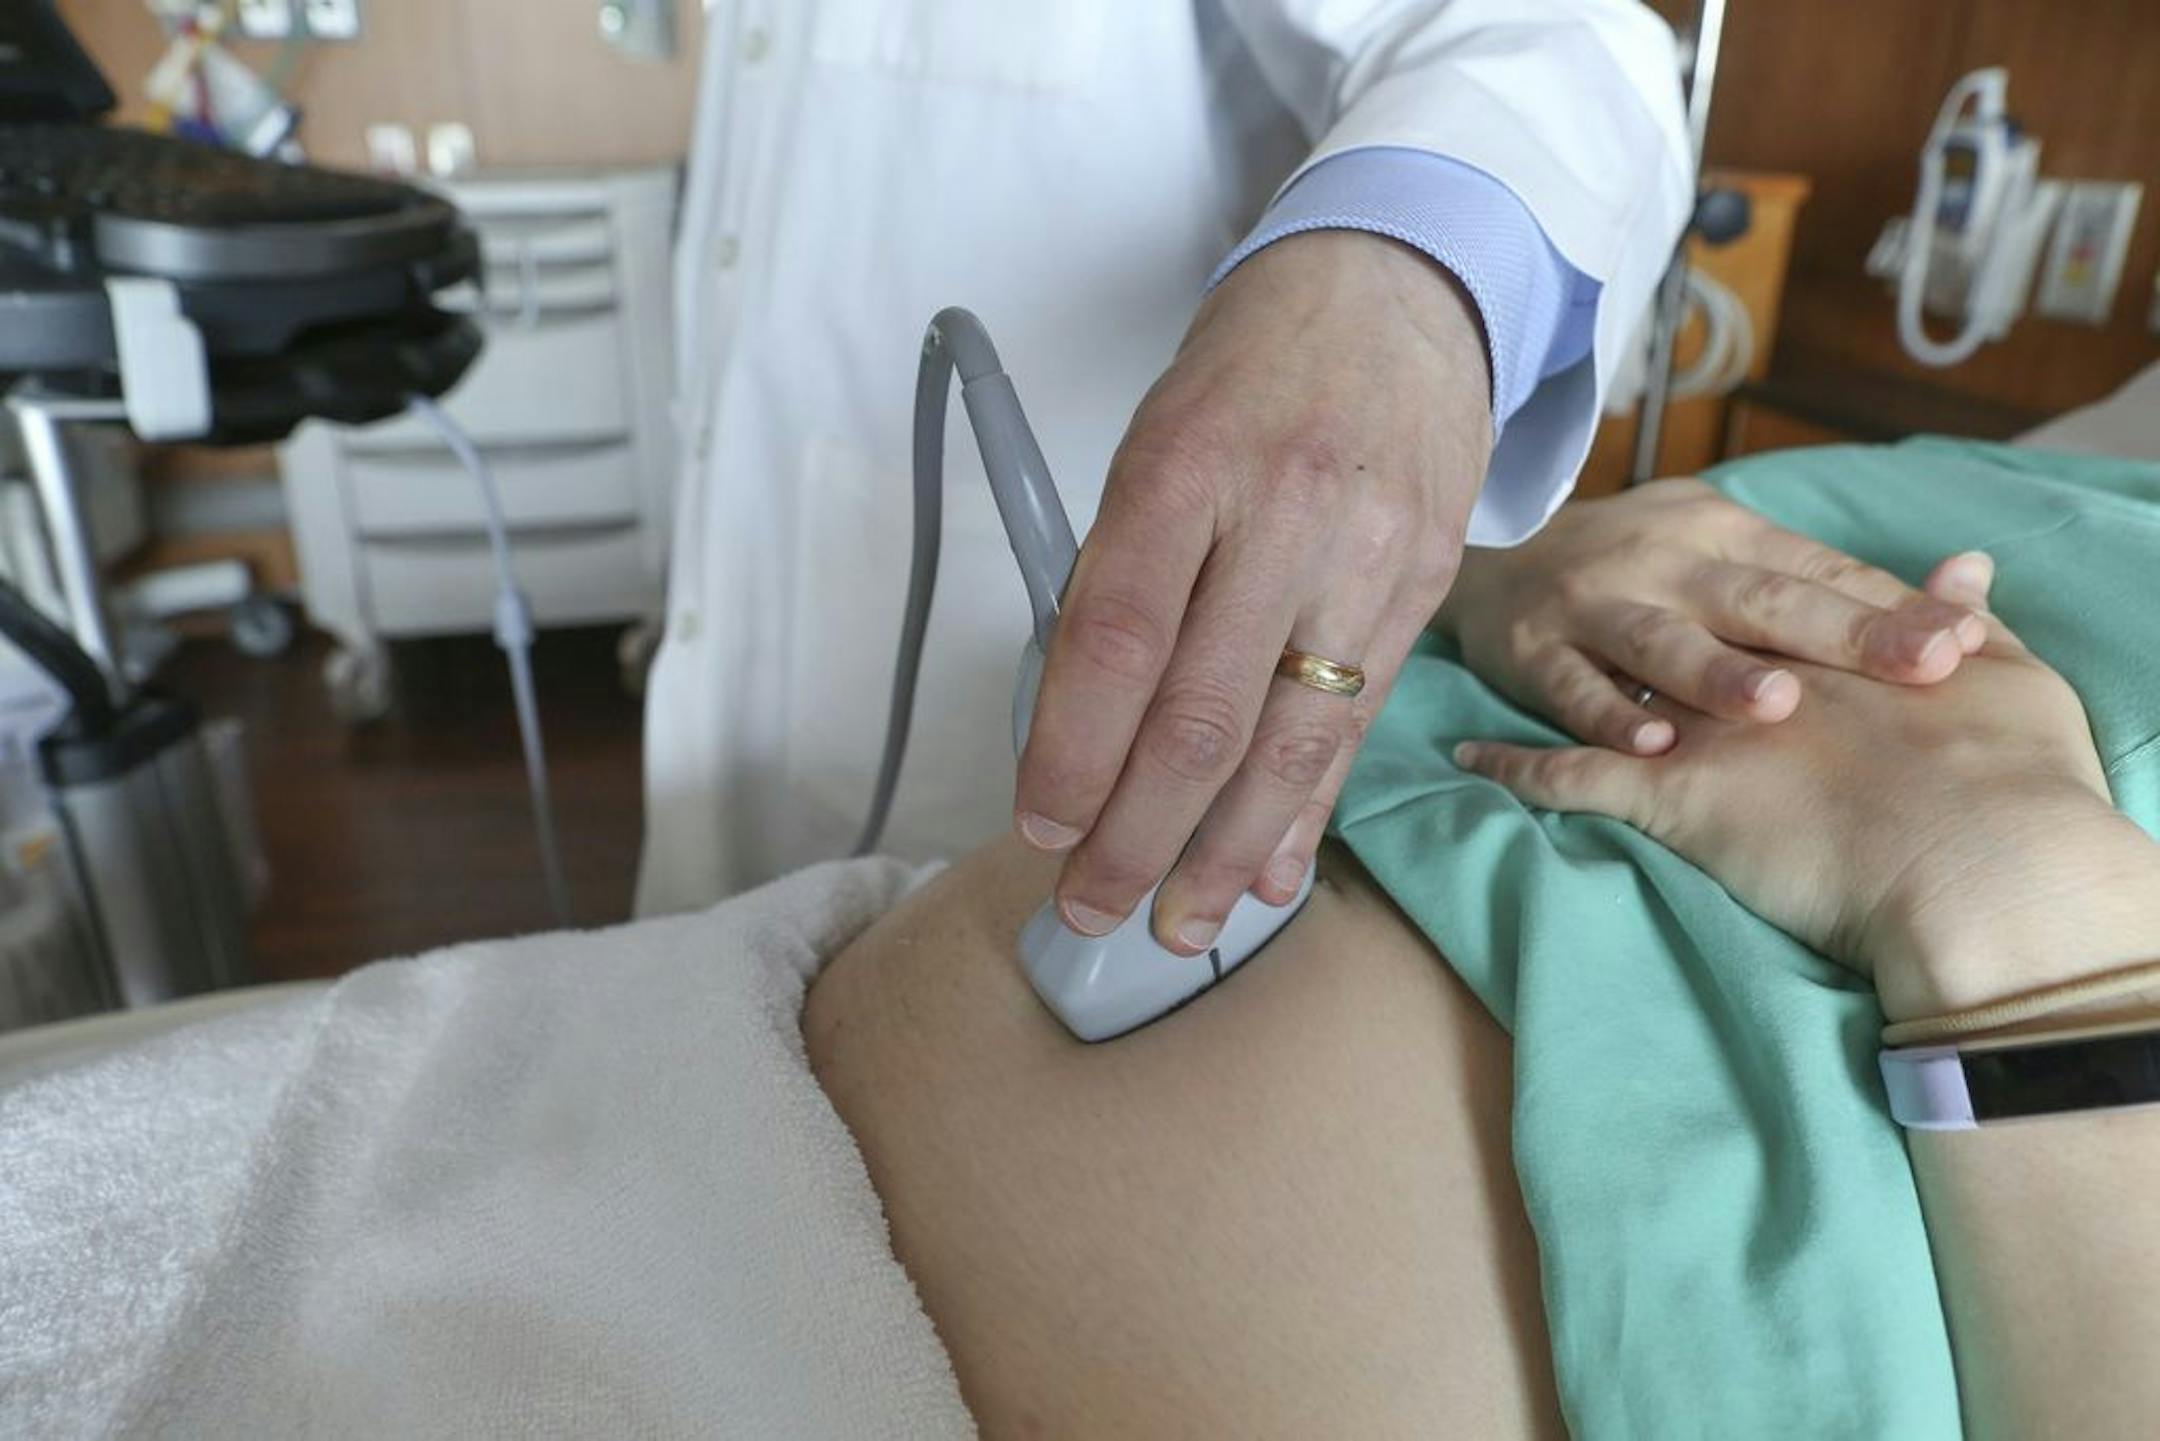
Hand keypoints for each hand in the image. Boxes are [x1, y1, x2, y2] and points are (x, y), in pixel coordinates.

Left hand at [1015, 230, 1492, 953]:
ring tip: (1178, 927)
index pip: (1115, 640)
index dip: (1072, 751)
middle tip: (1090, 909)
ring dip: (1225, 855)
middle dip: (1137, 836)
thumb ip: (1123, 574)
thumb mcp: (1157, 440)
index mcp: (1188, 466)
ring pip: (1289, 744)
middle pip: (1201, 717)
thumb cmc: (1250, 371)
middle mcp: (1286, 516)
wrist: (1402, 287)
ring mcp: (1370, 558)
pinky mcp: (1427, 589)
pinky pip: (1356, 727)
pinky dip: (1307, 813)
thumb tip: (1083, 728)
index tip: (1040, 827)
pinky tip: (1271, 876)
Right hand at [1438, 478, 1988, 753]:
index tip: (1963, 642)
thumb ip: (1824, 577)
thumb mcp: (1722, 546)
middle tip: (1917, 669)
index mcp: (1721, 532)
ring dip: (1718, 675)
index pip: (1816, 570)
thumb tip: (1969, 589)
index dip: (1888, 606)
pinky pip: (1574, 689)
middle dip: (1841, 634)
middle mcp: (1664, 561)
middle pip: (1758, 600)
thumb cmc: (1636, 564)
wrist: (1491, 556)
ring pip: (1662, 641)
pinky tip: (1654, 746)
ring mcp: (1594, 605)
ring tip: (1780, 706)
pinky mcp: (1534, 651)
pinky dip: (1610, 718)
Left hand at [1455, 552, 2159, 1022]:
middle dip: (1629, 606)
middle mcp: (1745, 669)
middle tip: (1592, 592)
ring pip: (1606, 690)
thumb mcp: (1998, 688)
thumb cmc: (2003, 780)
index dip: (1720, 586)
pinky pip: (1568, 780)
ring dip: (1557, 674)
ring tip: (1510, 654)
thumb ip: (1956, 623)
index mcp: (1817, 641)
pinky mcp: (1665, 795)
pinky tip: (1467, 758)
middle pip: (1675, 627)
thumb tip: (1967, 577)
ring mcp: (1699, 731)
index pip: (1764, 596)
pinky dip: (1517, 769)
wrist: (1975, 860)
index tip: (1695, 568)